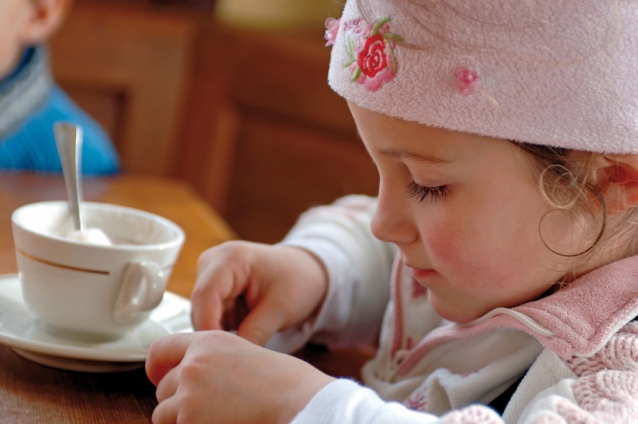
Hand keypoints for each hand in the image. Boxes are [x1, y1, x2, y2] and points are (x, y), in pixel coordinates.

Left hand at [146, 331, 334, 423]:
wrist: (298, 402)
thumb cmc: (285, 384)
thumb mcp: (245, 355)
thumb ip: (213, 362)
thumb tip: (190, 379)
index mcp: (208, 341)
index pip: (160, 350)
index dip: (157, 369)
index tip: (160, 380)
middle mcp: (193, 364)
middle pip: (162, 387)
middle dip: (178, 400)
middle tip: (208, 409)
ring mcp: (188, 393)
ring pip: (163, 413)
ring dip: (182, 419)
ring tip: (216, 418)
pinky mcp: (189, 419)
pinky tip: (219, 423)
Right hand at [191, 241, 327, 345]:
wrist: (306, 273)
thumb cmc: (298, 281)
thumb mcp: (281, 309)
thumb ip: (254, 333)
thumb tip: (230, 361)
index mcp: (230, 258)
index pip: (204, 296)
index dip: (208, 327)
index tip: (220, 355)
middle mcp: (213, 263)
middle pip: (200, 308)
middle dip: (216, 334)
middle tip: (239, 355)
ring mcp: (210, 276)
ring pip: (203, 316)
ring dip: (223, 333)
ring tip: (251, 338)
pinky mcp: (213, 290)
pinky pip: (210, 318)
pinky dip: (226, 329)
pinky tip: (247, 331)